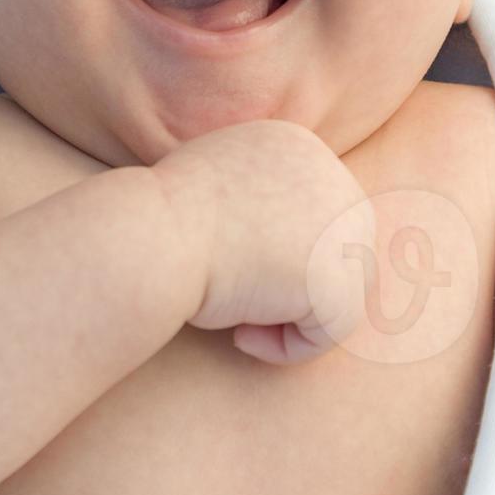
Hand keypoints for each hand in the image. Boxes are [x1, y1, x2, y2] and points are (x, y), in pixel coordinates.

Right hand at [150, 119, 376, 364]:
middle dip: (298, 291)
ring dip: (291, 321)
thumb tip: (278, 239)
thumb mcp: (212, 191)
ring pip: (339, 293)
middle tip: (242, 310)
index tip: (232, 275)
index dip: (281, 260)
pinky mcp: (336, 280)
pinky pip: (329, 331)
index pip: (315, 216)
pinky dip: (288, 347)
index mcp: (299, 147)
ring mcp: (342, 228)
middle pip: (340, 252)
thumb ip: (253, 201)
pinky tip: (241, 335)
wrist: (152, 238)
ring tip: (239, 324)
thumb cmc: (160, 225)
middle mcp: (332, 177)